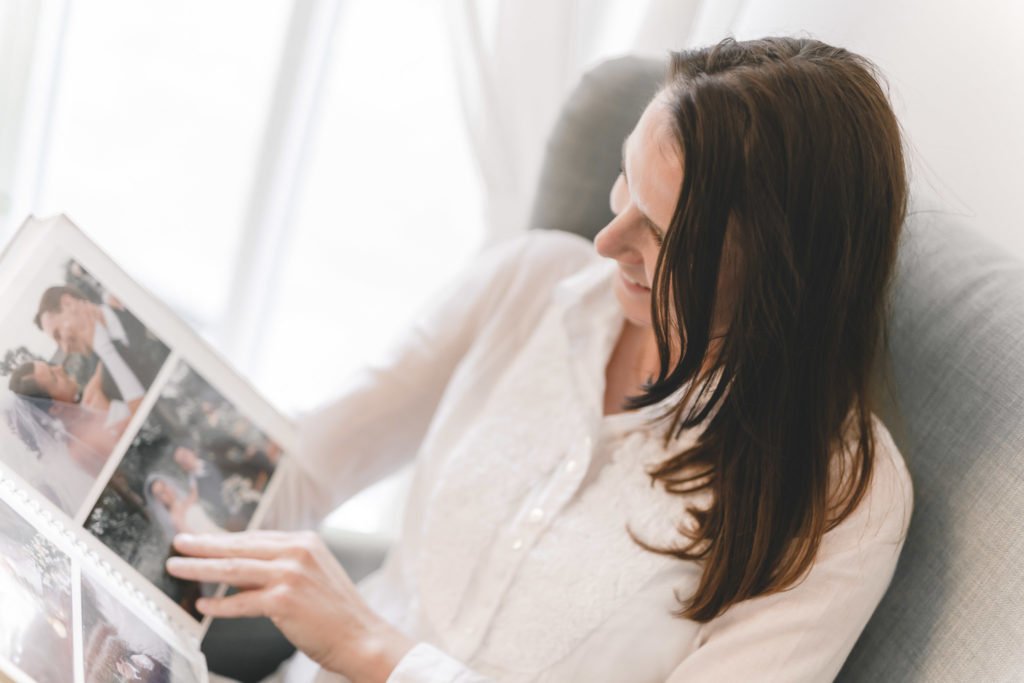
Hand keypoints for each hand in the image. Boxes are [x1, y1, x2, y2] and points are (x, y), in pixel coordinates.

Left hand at [166, 531, 414, 681]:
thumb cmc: (337, 612)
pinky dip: (220, 604)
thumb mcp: (313, 575)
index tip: (201, 539)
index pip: (254, 536)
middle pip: (239, 546)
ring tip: (177, 567)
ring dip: (200, 568)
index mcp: (304, 541)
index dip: (223, 538)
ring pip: (234, 569)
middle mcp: (297, 552)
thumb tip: (239, 569)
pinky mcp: (285, 600)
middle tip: (178, 543)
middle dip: (204, 545)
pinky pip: (243, 601)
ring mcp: (291, 575)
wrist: (362, 637)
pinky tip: (203, 604)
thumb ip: (282, 566)